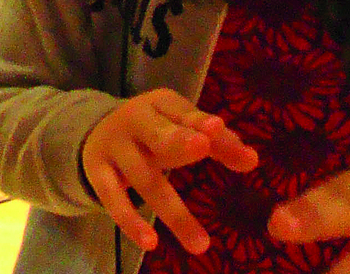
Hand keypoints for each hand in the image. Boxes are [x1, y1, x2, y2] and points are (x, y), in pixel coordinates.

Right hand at [81, 88, 259, 254]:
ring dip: (173, 212)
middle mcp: (135, 120)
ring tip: (201, 244)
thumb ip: (217, 143)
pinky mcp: (97, 172)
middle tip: (202, 147)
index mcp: (160, 104)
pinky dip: (130, 221)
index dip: (201, 122)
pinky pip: (113, 199)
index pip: (185, 114)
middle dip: (178, 141)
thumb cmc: (154, 130)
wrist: (97, 130)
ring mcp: (114, 146)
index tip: (218, 128)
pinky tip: (150, 242)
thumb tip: (252, 160)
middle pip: (158, 134)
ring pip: (145, 179)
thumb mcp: (181, 127)